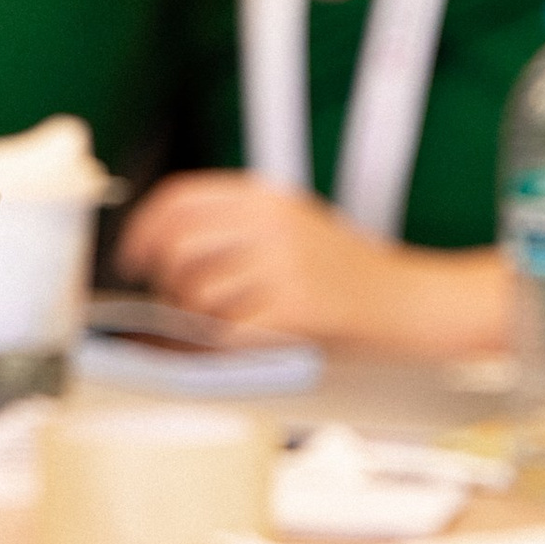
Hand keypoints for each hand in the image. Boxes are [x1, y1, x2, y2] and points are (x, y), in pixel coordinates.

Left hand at [115, 171, 514, 355]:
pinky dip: (222, 346)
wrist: (411, 301)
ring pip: (196, 292)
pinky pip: (226, 331)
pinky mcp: (294, 308)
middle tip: (179, 303)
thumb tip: (157, 247)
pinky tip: (243, 342)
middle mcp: (271, 224)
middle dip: (166, 282)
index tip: (133, 257)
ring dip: (195, 319)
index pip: (179, 199)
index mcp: (266, 198)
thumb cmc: (347, 273)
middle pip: (177, 246)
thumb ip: (234, 227)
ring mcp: (283, 264)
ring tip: (223, 325)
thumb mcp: (292, 226)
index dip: (144, 230)